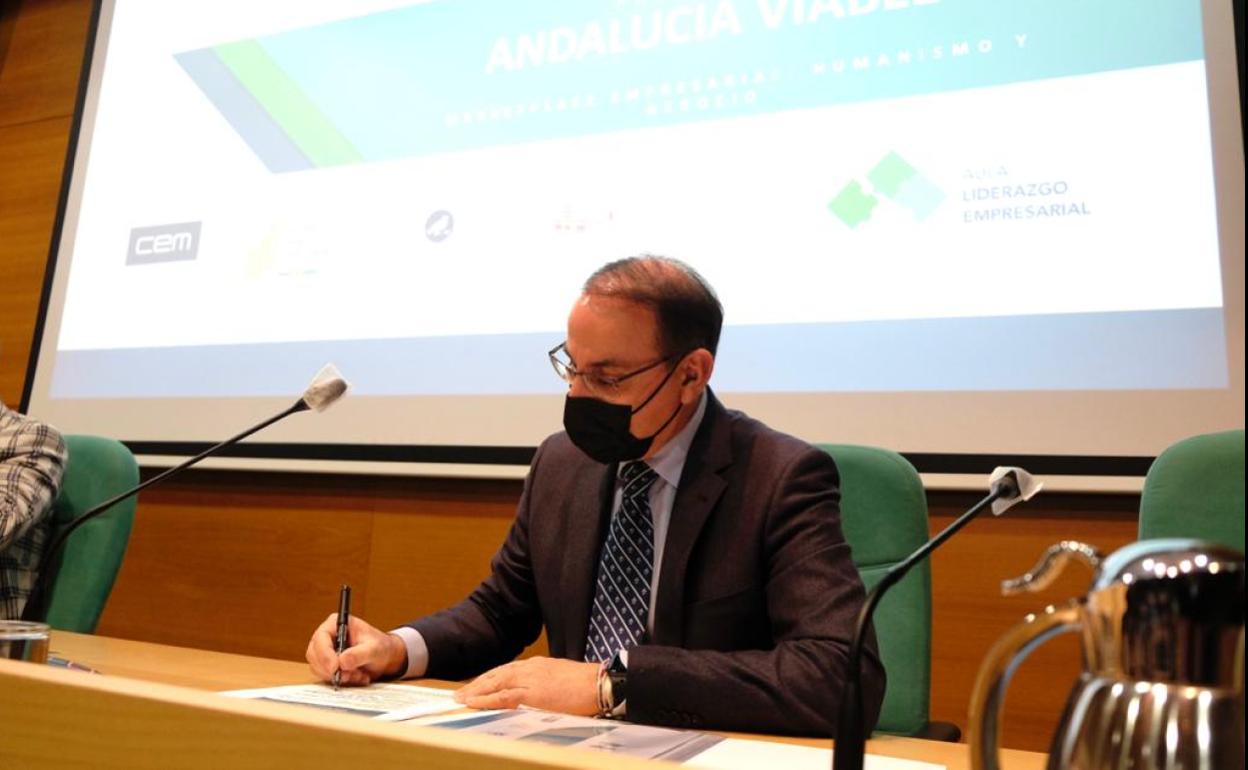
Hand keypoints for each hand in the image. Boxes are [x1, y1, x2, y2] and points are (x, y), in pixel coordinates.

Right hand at [305, 614, 406, 686]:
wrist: (385, 658)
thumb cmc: (380, 646)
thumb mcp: (374, 649)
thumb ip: (359, 654)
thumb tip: (342, 661)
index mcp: (336, 624)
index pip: (321, 638)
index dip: (325, 654)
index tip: (335, 668)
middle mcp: (327, 637)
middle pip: (314, 654)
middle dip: (330, 668)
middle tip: (347, 675)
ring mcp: (325, 652)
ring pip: (318, 668)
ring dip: (338, 676)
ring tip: (359, 674)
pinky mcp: (327, 665)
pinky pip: (326, 677)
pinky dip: (341, 680)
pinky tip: (357, 676)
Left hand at [454, 657, 599, 714]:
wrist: (600, 684)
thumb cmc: (586, 685)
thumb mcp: (561, 680)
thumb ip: (545, 685)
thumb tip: (536, 695)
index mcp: (538, 666)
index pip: (507, 671)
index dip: (490, 679)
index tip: (476, 686)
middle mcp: (530, 669)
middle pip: (497, 675)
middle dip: (477, 684)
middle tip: (459, 692)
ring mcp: (530, 679)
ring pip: (495, 683)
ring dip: (476, 691)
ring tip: (460, 698)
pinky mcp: (532, 693)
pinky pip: (503, 696)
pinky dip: (486, 698)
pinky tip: (473, 702)